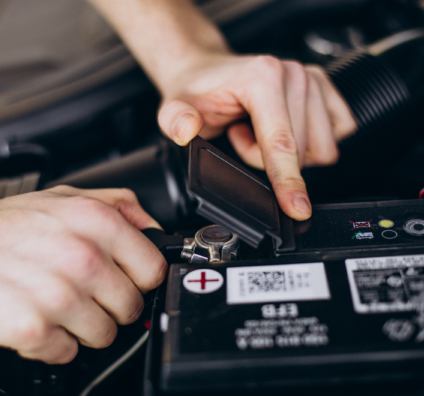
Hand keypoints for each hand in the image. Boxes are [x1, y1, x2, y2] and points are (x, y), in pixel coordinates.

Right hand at [0, 187, 165, 363]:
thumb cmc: (2, 225)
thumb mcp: (65, 197)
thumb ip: (119, 206)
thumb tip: (153, 229)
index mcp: (96, 222)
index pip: (154, 269)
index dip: (140, 278)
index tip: (125, 279)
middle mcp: (81, 257)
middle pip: (131, 307)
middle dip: (110, 304)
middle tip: (83, 292)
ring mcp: (58, 295)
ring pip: (104, 335)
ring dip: (82, 326)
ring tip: (56, 303)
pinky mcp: (32, 329)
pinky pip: (68, 352)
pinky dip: (53, 342)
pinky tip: (35, 317)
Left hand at [158, 54, 356, 219]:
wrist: (207, 71)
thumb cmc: (197, 91)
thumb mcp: (174, 107)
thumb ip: (175, 119)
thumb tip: (187, 129)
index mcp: (262, 77)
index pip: (281, 143)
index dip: (288, 181)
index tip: (297, 208)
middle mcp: (293, 74)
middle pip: (301, 152)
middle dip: (267, 159)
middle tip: (239, 136)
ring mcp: (313, 78)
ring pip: (320, 148)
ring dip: (288, 152)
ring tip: (256, 131)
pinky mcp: (325, 88)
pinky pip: (337, 134)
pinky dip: (308, 143)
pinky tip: (280, 128)